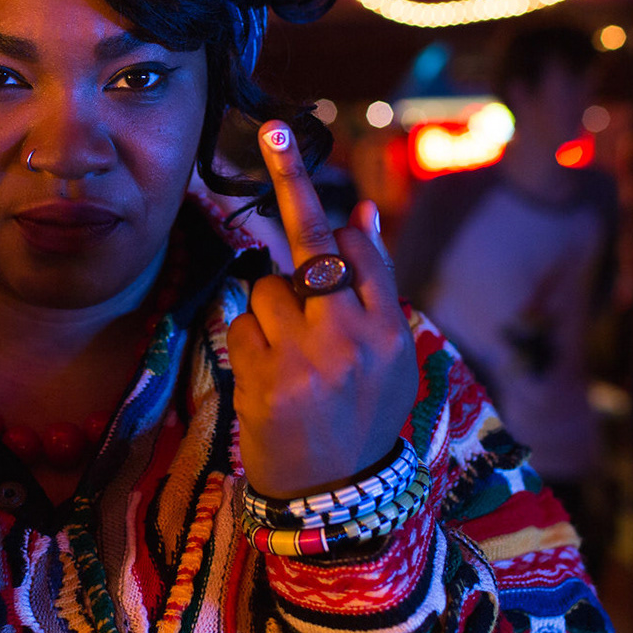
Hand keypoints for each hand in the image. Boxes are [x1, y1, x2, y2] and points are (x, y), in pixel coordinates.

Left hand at [225, 120, 419, 497]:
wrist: (336, 500)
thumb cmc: (364, 417)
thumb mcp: (390, 357)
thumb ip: (375, 288)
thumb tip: (360, 212)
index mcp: (391, 332)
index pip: (358, 249)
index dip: (334, 218)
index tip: (303, 160)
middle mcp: (351, 339)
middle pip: (311, 245)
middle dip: (291, 183)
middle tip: (272, 132)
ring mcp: (304, 358)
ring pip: (268, 289)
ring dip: (271, 309)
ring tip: (291, 357)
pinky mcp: (262, 376)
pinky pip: (241, 325)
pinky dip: (249, 341)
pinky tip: (270, 377)